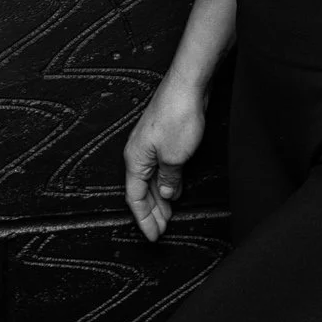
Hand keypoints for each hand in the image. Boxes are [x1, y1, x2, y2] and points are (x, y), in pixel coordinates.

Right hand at [124, 76, 207, 240]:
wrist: (187, 85)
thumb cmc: (177, 116)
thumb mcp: (174, 157)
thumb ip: (169, 179)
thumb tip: (166, 194)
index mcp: (135, 159)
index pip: (134, 198)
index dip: (143, 219)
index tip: (152, 236)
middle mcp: (139, 152)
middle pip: (142, 190)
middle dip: (151, 212)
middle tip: (161, 231)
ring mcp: (151, 144)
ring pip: (152, 179)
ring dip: (160, 199)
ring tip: (168, 216)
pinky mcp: (164, 137)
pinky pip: (161, 167)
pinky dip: (167, 183)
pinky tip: (175, 190)